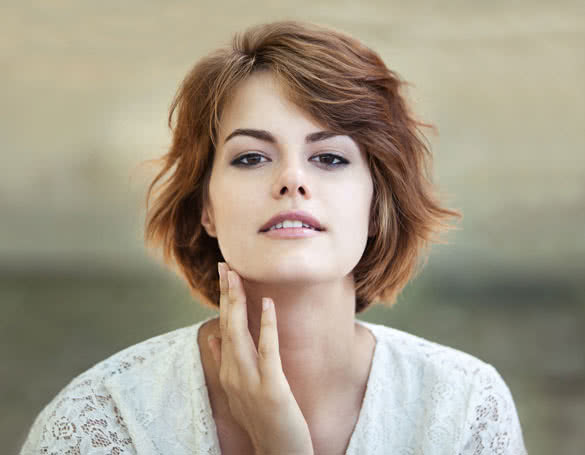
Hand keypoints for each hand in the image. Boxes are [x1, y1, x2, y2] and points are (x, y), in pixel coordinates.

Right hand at [207, 262, 313, 454]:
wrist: (277, 453)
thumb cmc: (262, 420)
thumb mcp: (238, 391)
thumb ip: (225, 363)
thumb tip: (212, 338)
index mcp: (228, 371)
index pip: (223, 328)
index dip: (222, 301)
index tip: (224, 275)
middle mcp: (233, 373)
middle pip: (227, 325)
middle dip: (226, 293)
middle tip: (226, 265)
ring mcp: (249, 381)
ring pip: (240, 333)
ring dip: (238, 302)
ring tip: (237, 276)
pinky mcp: (270, 388)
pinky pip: (267, 351)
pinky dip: (266, 325)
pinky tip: (268, 303)